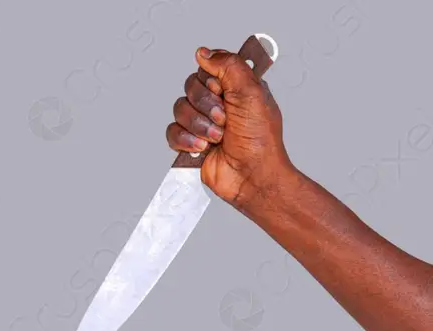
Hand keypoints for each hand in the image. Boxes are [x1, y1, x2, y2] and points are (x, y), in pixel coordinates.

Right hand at [166, 47, 293, 208]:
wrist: (253, 176)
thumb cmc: (261, 141)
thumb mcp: (253, 92)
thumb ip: (229, 65)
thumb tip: (204, 53)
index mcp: (235, 88)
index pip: (207, 69)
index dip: (213, 83)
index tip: (226, 94)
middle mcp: (218, 103)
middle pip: (190, 87)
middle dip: (207, 106)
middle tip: (225, 120)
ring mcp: (203, 123)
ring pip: (179, 109)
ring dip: (199, 125)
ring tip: (218, 138)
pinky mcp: (191, 143)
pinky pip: (172, 132)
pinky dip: (186, 140)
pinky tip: (203, 148)